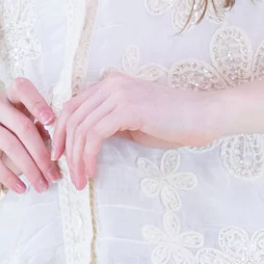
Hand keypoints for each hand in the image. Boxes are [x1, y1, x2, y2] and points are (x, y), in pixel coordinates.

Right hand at [0, 77, 60, 195]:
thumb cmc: (8, 150)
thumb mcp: (26, 140)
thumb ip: (39, 132)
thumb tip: (53, 136)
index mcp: (9, 98)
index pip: (21, 87)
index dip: (38, 102)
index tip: (52, 122)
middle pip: (21, 124)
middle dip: (41, 153)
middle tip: (54, 175)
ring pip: (8, 143)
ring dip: (29, 168)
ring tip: (42, 186)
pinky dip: (8, 176)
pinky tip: (21, 189)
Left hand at [51, 71, 218, 190]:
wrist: (203, 116)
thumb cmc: (174, 122)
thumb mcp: (134, 121)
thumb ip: (110, 124)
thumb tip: (86, 142)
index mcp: (111, 83)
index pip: (72, 106)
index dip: (60, 133)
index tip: (60, 156)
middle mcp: (111, 84)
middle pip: (71, 117)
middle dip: (64, 148)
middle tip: (68, 175)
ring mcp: (118, 94)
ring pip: (80, 128)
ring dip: (76, 159)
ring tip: (81, 180)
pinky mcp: (127, 109)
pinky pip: (95, 135)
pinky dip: (88, 156)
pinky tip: (93, 171)